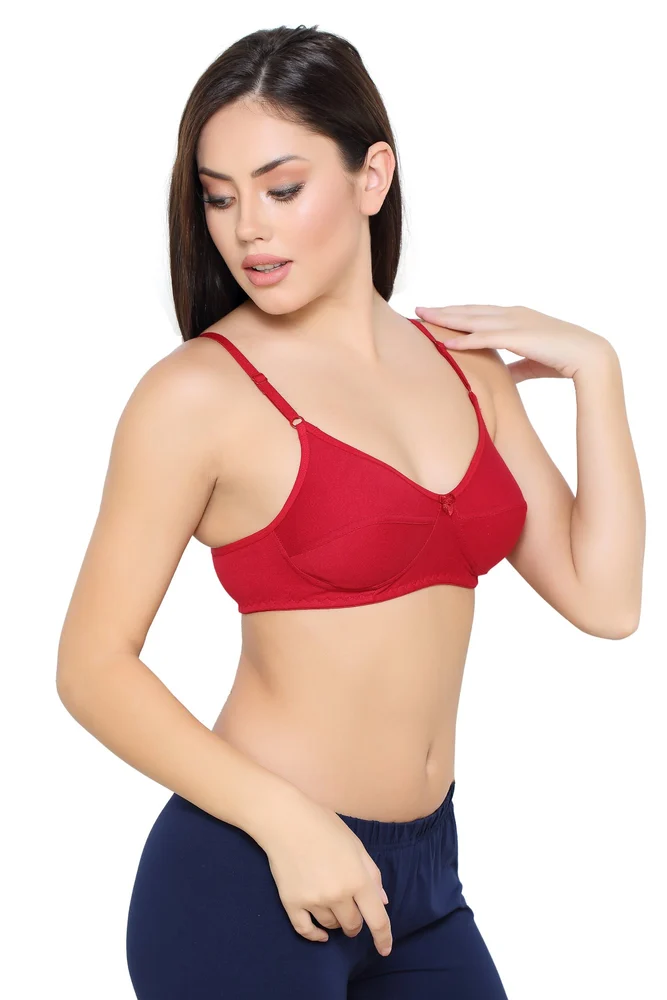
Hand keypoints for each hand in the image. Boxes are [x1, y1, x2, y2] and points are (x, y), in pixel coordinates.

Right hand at [259, 791, 392, 955]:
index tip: (384, 950)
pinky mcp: (292, 903)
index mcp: (358, 879)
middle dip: (356, 923)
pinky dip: (315, 935)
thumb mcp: (356, 844)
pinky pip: (306, 930)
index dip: (383, 938)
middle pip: (352, 925)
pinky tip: (321, 934)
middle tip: (352, 910)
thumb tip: (382, 901)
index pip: (377, 920)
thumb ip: (372, 874)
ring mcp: (313, 901)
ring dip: (336, 921)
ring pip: (331, 926)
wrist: (285, 820)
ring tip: (331, 903)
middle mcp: (338, 895)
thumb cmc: (324, 825)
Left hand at [414, 304, 614, 382]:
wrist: (590, 358)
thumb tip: (502, 377)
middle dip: (443, 310)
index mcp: (516, 318)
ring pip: (473, 319)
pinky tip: (446, 343)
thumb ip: (514, 367)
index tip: (435, 314)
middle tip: (417, 309)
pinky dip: (464, 340)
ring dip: (446, 319)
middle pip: (470, 311)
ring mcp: (516, 323)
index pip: (479, 313)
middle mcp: (513, 315)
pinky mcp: (519, 337)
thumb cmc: (563, 360)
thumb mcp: (531, 363)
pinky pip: (485, 338)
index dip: (456, 313)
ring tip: (423, 318)